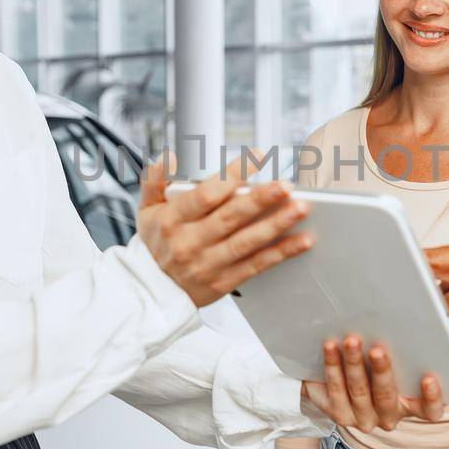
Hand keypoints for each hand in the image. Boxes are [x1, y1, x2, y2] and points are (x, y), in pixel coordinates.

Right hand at [137, 153, 313, 307]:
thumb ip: (154, 180)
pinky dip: (281, 253)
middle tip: (286, 185)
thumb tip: (169, 157)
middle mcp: (191, 242)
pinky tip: (302, 240)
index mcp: (172, 219)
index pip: (206, 194)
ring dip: (277, 224)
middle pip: (231, 217)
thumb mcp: (146, 209)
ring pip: (247, 242)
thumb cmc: (155, 243)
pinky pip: (256, 265)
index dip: (232, 174)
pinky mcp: (224, 282)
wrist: (151, 292)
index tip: (258, 156)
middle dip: (261, 199)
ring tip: (300, 208)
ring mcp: (208, 264)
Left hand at [301, 334, 445, 431]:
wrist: (340, 380)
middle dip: (381, 371)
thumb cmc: (380, 363)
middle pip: (386, 396)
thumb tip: (406, 317)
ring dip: (354, 364)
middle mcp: (388, 416)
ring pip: (358, 391)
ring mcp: (362, 417)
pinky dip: (332, 366)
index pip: (430, 410)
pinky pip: (334, 390)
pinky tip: (330, 347)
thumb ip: (405, 349)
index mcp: (412, 405)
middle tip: (377, 350)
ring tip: (351, 341)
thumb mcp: (397, 358)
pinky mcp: (338, 413)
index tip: (429, 378)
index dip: (433, 398)